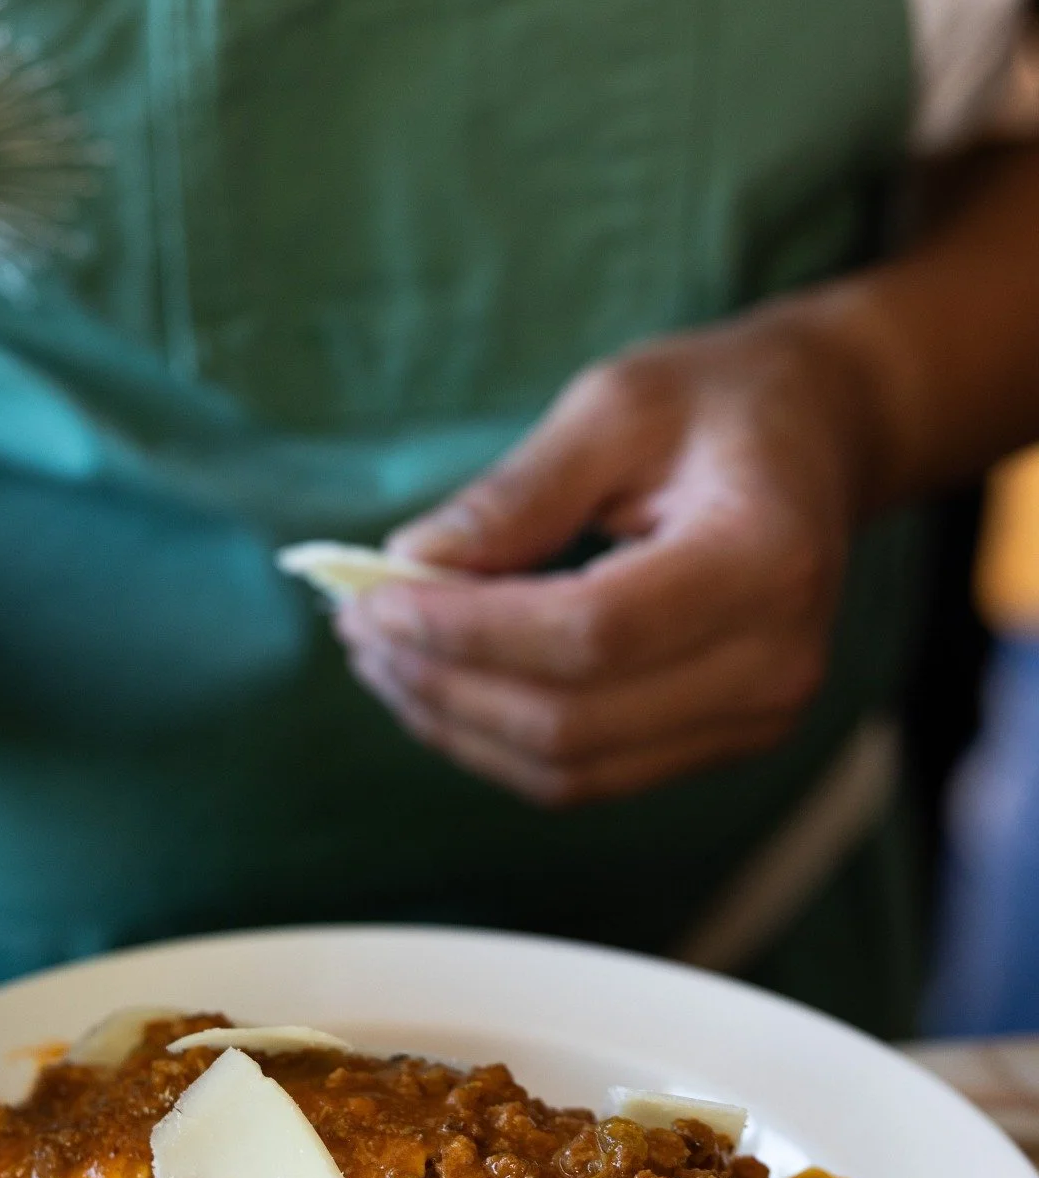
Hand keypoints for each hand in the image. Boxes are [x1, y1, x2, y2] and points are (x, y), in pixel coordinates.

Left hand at [336, 310, 875, 806]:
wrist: (819, 437)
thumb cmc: (719, 402)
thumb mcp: (618, 403)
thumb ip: (518, 492)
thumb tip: (411, 565)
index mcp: (765, 558)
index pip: (590, 634)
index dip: (467, 631)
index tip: (373, 598)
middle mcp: (776, 660)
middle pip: (572, 720)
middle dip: (443, 683)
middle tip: (358, 629)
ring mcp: (756, 717)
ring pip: (570, 769)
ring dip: (457, 724)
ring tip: (383, 660)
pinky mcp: (723, 741)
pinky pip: (588, 774)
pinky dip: (498, 742)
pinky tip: (441, 686)